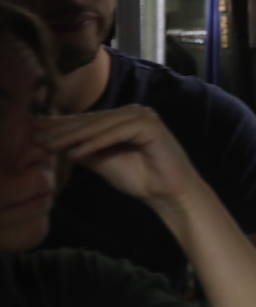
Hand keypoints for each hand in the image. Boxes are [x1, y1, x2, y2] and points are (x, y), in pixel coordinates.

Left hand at [35, 106, 211, 216]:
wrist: (170, 194)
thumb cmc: (142, 180)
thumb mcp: (104, 163)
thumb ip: (84, 150)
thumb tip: (54, 143)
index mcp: (123, 119)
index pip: (87, 120)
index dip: (60, 127)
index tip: (33, 134)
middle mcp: (133, 112)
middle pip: (91, 120)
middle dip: (62, 130)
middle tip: (34, 137)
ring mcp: (143, 117)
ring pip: (101, 125)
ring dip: (74, 136)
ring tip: (49, 146)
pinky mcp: (151, 126)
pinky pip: (117, 133)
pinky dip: (96, 143)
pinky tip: (76, 153)